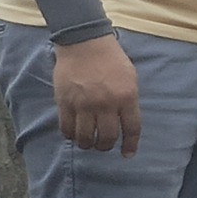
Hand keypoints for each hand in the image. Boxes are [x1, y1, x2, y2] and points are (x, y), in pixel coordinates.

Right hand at [52, 34, 141, 155]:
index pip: (131, 129)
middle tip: (103, 145)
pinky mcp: (65, 102)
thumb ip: (128, 101)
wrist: (84, 43)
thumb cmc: (110, 59)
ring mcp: (84, 104)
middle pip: (107, 137)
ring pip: (85, 137)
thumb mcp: (130, 78)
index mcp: (127, 97)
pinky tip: (73, 134)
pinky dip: (70, 136)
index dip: (130, 145)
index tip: (127, 154)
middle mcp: (106, 103)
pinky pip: (67, 128)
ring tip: (88, 142)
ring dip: (87, 144)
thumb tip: (126, 123)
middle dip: (105, 146)